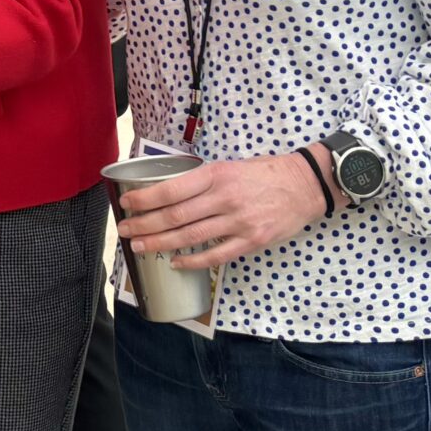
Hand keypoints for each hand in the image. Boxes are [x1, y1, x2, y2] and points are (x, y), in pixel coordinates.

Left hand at [117, 151, 328, 270]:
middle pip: (176, 216)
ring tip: (140, 246)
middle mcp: (225, 198)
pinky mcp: (252, 240)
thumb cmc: (264, 174)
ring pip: (191, 237)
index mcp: (217, 175)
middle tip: (124, 230)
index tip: (126, 204)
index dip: (145, 199)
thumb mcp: (230, 166)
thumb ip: (202, 181)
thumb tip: (167, 193)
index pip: (172, 189)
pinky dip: (193, 261)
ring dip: (161, 243)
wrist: (306, 184)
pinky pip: (216, 255)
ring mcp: (239, 222)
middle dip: (145, 224)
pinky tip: (175, 263)